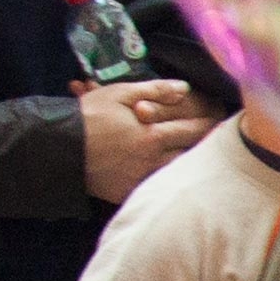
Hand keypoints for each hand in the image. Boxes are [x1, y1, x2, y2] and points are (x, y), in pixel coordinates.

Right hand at [78, 77, 214, 203]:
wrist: (58, 148)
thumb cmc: (89, 116)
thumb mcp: (120, 94)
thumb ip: (156, 90)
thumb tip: (185, 89)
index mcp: (152, 136)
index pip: (194, 130)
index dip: (211, 123)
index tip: (221, 118)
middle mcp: (151, 161)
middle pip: (191, 155)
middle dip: (205, 145)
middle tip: (217, 137)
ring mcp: (139, 179)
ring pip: (175, 173)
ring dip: (187, 164)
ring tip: (200, 156)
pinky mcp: (127, 192)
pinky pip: (154, 187)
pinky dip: (165, 180)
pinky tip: (173, 175)